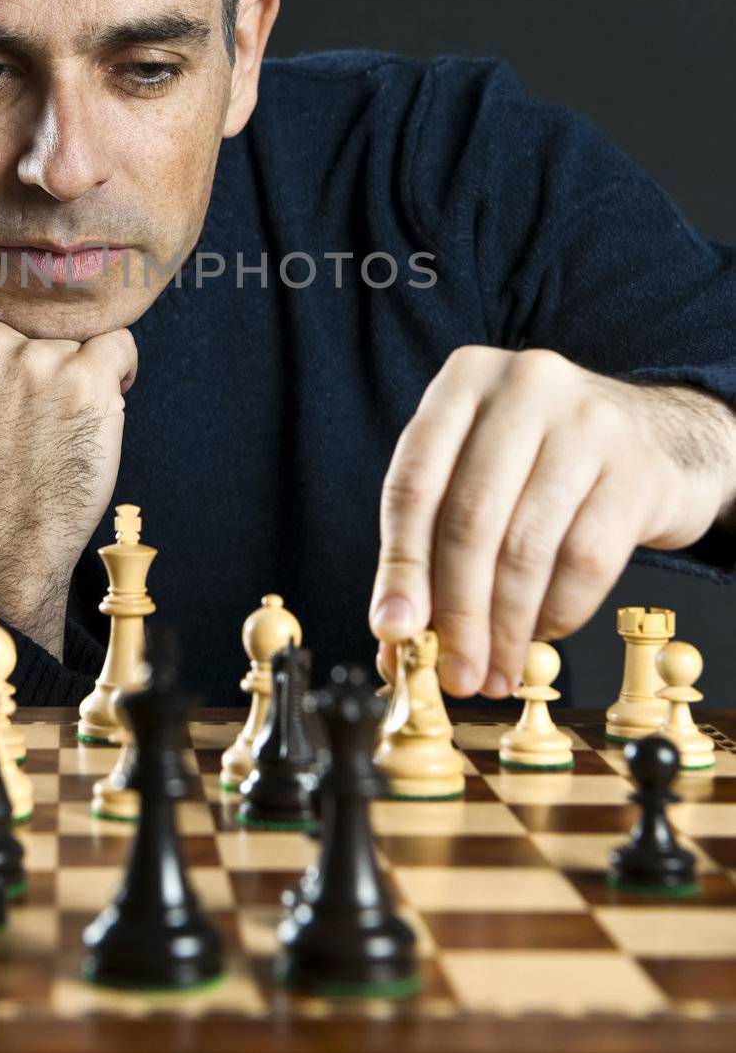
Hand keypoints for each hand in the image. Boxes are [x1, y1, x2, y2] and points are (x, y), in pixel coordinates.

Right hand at [0, 267, 138, 656]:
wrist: (2, 540)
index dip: (11, 342)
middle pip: (40, 311)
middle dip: (46, 352)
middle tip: (29, 416)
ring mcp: (31, 360)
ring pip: (80, 328)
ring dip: (81, 367)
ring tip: (54, 423)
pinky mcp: (82, 379)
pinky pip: (119, 344)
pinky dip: (116, 377)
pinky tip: (88, 418)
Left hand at [369, 345, 735, 698]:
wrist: (658, 437)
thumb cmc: (544, 461)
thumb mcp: (480, 472)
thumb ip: (431, 540)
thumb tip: (395, 639)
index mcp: (464, 380)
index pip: (413, 483)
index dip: (399, 566)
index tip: (394, 632)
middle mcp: (524, 386)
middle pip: (469, 519)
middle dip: (457, 611)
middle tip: (454, 673)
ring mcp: (586, 420)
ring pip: (527, 546)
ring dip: (505, 625)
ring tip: (494, 669)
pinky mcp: (637, 468)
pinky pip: (586, 559)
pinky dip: (558, 611)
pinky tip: (542, 632)